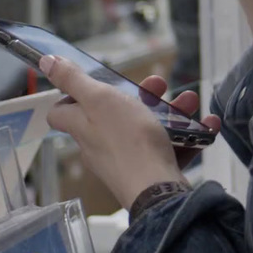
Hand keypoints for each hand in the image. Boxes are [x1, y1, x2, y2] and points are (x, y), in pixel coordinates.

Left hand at [42, 56, 222, 208]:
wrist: (158, 190)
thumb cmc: (128, 141)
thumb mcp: (100, 100)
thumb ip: (74, 80)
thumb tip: (45, 62)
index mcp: (84, 128)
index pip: (63, 113)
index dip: (74, 95)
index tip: (95, 84)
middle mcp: (102, 146)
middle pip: (114, 114)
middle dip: (141, 94)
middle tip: (159, 84)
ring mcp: (129, 161)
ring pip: (147, 128)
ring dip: (172, 111)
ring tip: (190, 101)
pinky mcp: (153, 172)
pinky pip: (170, 148)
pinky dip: (188, 135)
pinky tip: (207, 124)